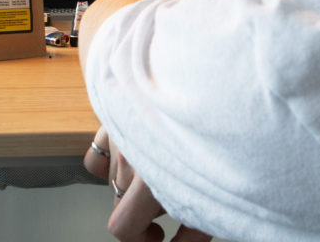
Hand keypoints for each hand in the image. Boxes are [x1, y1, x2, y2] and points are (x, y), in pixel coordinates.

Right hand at [84, 126, 211, 241]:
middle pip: (119, 202)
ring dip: (132, 182)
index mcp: (147, 180)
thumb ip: (191, 231)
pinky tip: (134, 160)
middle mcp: (129, 156)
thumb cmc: (219, 143)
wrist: (218, 92)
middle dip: (142, 210)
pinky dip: (112, 160)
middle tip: (169, 200)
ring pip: (114, 176)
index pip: (122, 226)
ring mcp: (120, 132)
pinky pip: (100, 150)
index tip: (157, 235)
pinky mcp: (118, 116)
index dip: (141, 239)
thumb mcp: (213, 196)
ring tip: (162, 171)